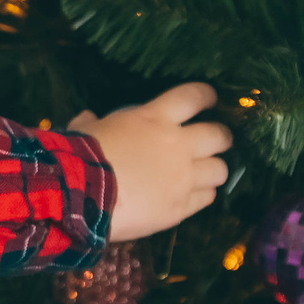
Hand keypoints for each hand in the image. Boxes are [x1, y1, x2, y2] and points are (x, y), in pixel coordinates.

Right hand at [71, 82, 230, 241]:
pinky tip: (194, 195)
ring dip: (215, 169)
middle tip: (217, 141)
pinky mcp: (181, 207)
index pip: (193, 97)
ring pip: (220, 170)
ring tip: (207, 173)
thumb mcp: (87, 130)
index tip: (211, 99)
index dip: (207, 96)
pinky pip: (207, 198)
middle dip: (222, 137)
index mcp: (155, 119)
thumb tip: (88, 118)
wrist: (83, 197)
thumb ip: (93, 123)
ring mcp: (184, 178)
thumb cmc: (81, 156)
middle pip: (219, 136)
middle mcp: (178, 145)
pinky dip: (203, 194)